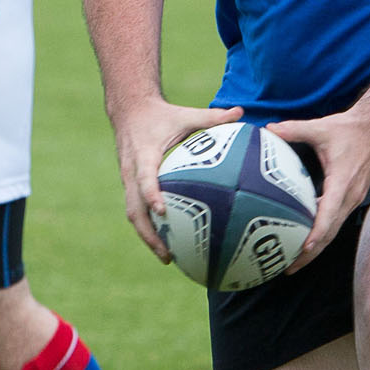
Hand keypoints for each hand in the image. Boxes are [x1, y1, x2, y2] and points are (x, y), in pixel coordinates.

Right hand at [109, 97, 244, 261]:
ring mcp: (128, 180)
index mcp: (144, 154)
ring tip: (168, 257)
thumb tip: (241, 113)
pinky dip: (149, 228)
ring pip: (133, 214)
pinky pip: (137, 211)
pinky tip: (169, 242)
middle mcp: (131, 171)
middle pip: (134, 208)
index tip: (163, 211)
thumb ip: (212, 117)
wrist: (129, 111)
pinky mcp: (129, 186)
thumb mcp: (185, 114)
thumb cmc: (161, 115)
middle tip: (168, 254)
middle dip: (148, 233)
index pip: (144, 177)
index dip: (151, 195)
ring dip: (147, 237)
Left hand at [269, 107, 369, 269]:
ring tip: (294, 263)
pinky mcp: (352, 198)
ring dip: (316, 248)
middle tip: (289, 267)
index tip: (304, 248)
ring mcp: (353, 199)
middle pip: (331, 232)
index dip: (317, 232)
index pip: (330, 213)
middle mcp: (350, 195)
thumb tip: (268, 129)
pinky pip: (335, 221)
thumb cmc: (350, 129)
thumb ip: (293, 129)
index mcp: (343, 181)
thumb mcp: (320, 127)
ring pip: (334, 230)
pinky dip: (321, 235)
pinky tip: (305, 241)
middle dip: (311, 253)